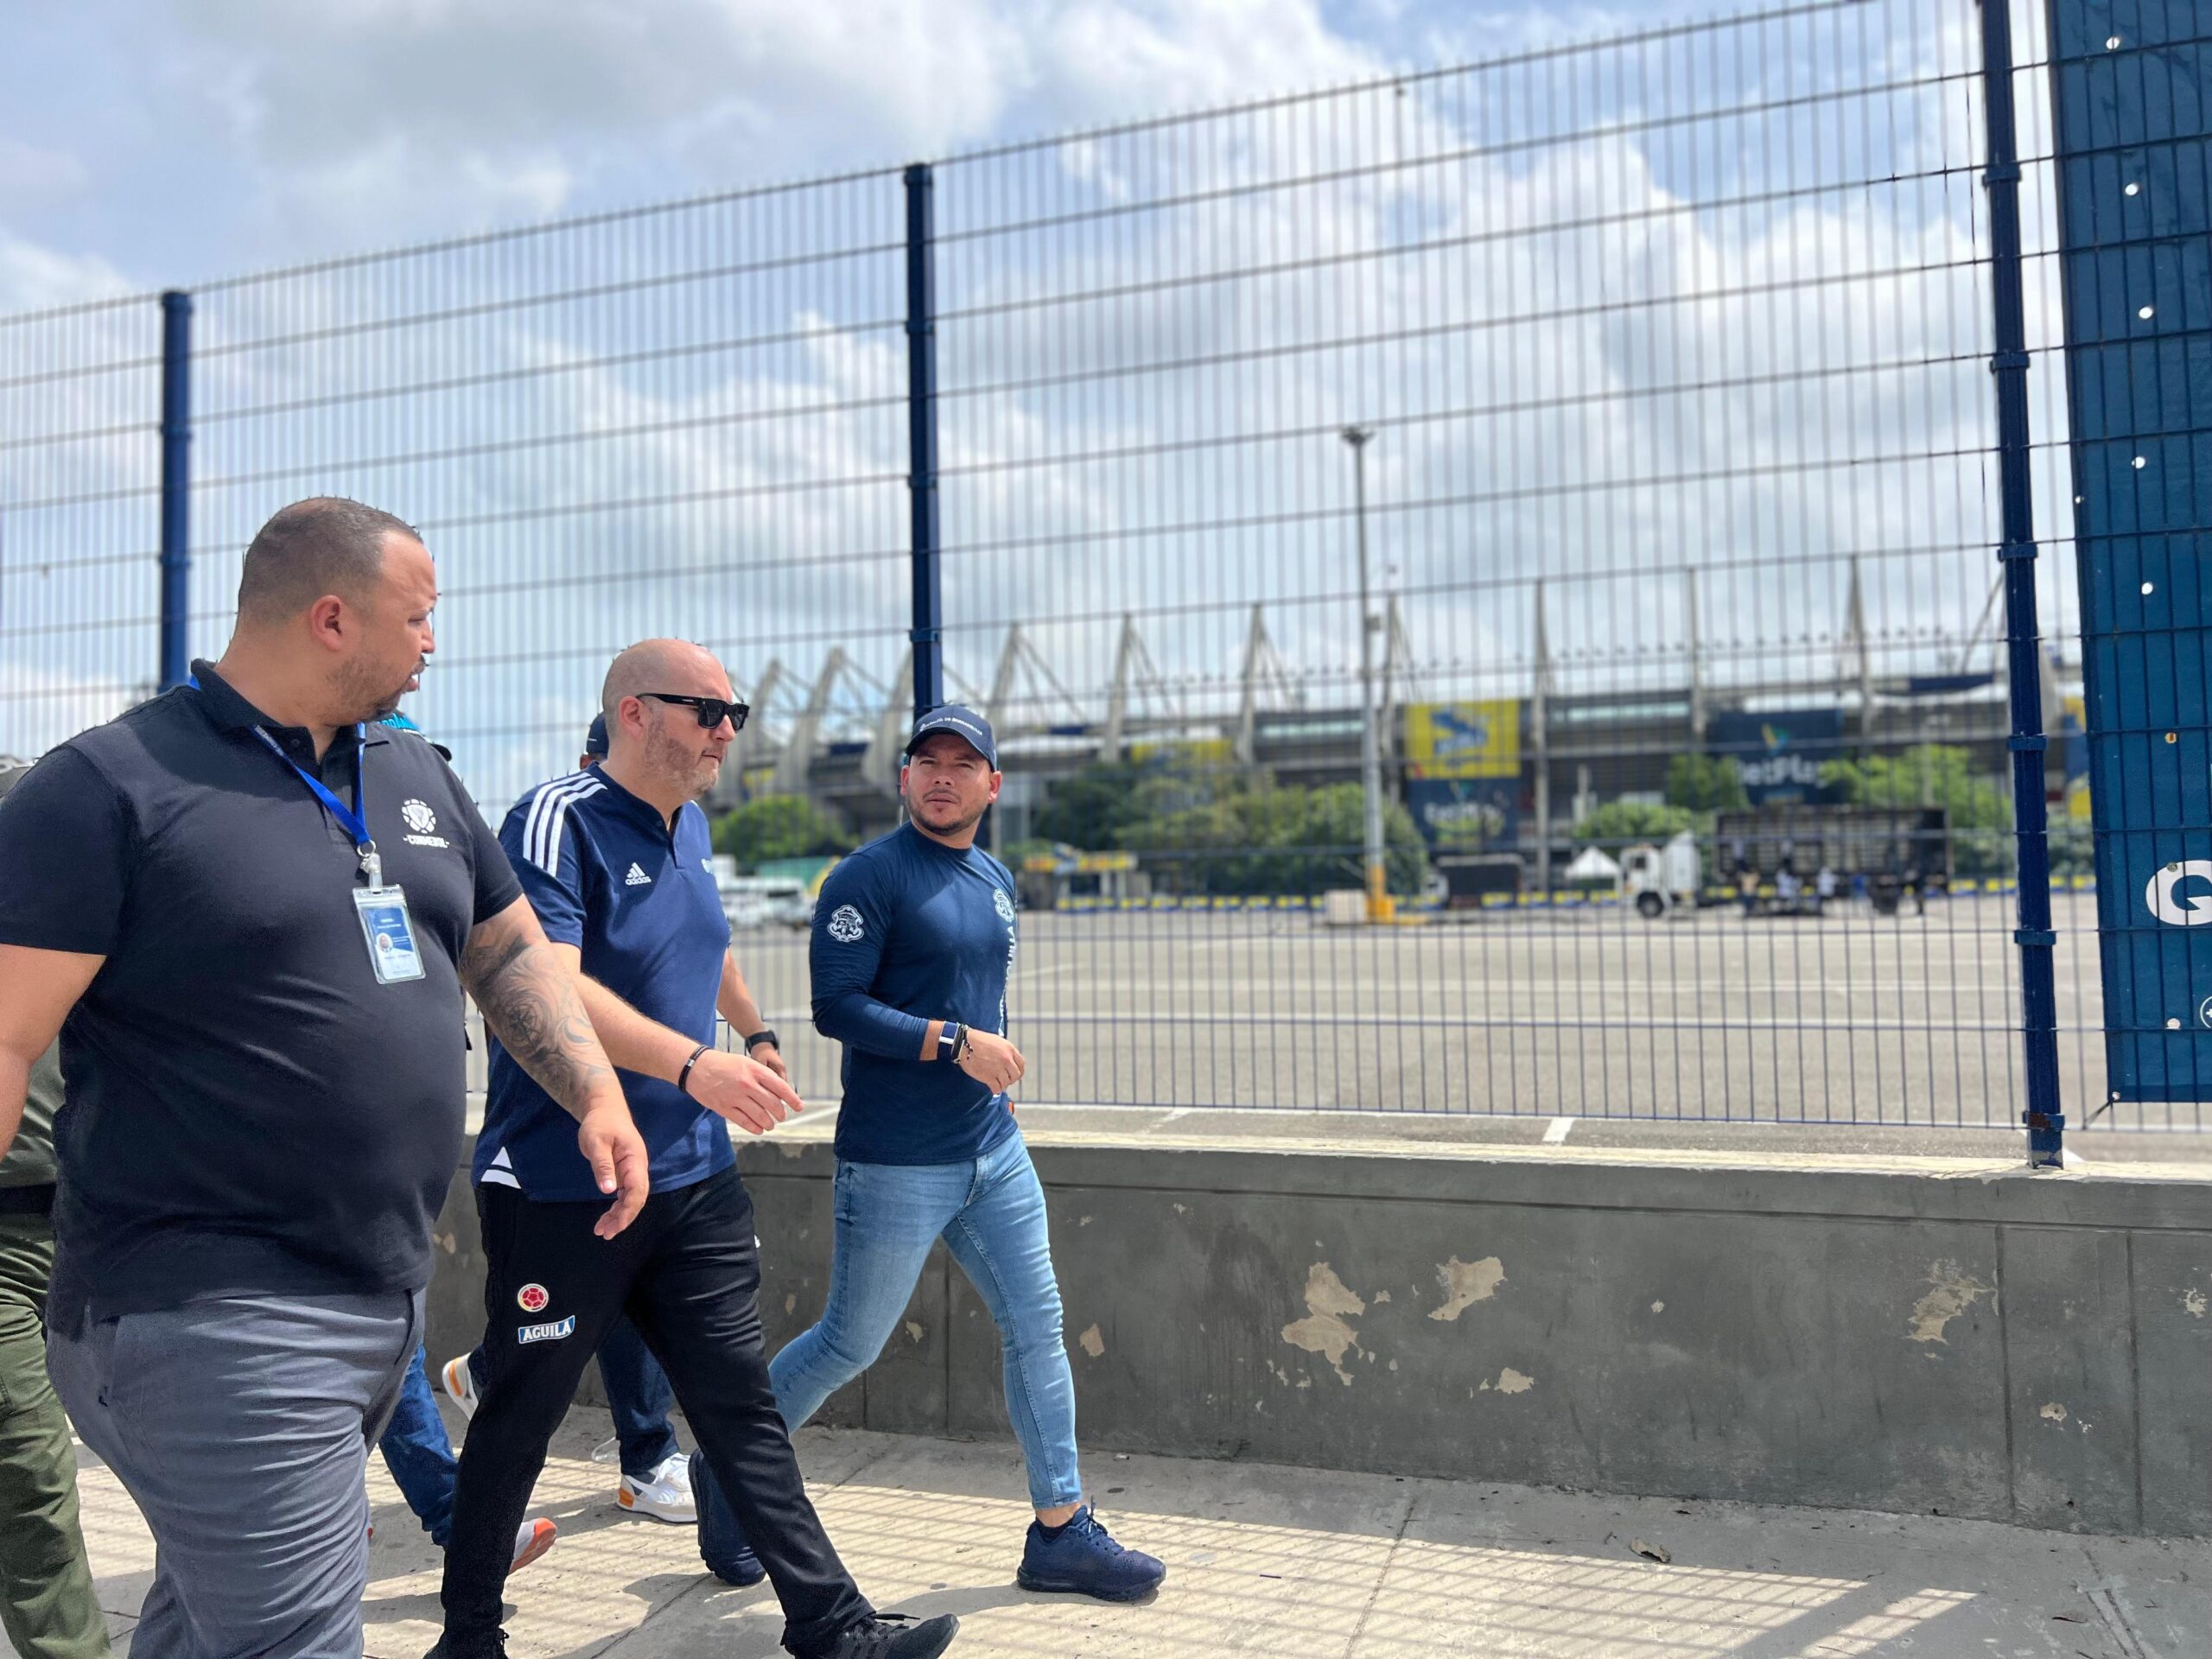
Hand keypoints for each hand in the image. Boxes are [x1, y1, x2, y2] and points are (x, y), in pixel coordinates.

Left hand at [578, 1099, 649, 1238]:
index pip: (637, 1191)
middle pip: (637, 1198)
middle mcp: (638, 1167)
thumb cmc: (600, 1123)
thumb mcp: (596, 1142)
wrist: (604, 1108)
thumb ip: (603, 1166)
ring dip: (620, 1215)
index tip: (614, 1226)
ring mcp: (633, 1170)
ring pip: (632, 1198)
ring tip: (603, 1230)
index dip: (628, 1211)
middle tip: (605, 1233)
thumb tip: (609, 1191)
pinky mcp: (626, 1171)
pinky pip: (626, 1193)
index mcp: (635, 1160)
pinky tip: (608, 1216)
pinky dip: (617, 1206)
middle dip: (623, 1218)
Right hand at [685, 1047, 804, 1135]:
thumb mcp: (746, 1063)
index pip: (780, 1087)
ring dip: (769, 1123)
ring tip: (771, 1124)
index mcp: (755, 1070)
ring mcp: (735, 1097)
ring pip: (760, 1115)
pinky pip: (744, 1121)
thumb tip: (779, 1092)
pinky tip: (759, 1129)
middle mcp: (747, 1084)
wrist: (697, 1067)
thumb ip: (762, 1076)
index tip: (799, 1106)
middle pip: (772, 1104)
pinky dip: (755, 1127)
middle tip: (782, 1116)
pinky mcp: (724, 1108)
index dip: (792, 1099)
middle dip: (780, 1113)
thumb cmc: (724, 1064)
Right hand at [957, 1028, 1024, 1094]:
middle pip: (1015, 1075)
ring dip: (1002, 1085)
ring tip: (997, 1083)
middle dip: (1011, 1079)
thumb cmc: (979, 1040)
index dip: (1019, 1071)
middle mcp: (1006, 1059)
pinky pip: (997, 1088)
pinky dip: (996, 1090)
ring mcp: (998, 1069)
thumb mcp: (998, 1041)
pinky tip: (993, 1087)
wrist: (965, 1043)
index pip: (1021, 1064)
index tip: (1016, 1075)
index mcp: (1010, 1049)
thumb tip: (1010, 1060)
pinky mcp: (988, 1077)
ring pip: (1006, 1083)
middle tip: (1006, 1080)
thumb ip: (1006, 1051)